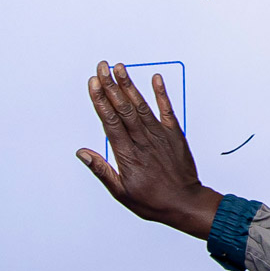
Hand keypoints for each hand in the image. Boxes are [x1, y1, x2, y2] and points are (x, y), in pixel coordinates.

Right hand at [77, 63, 221, 239]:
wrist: (186, 203)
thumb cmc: (153, 201)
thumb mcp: (121, 192)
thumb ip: (102, 170)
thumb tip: (83, 153)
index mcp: (128, 155)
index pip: (110, 121)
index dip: (101, 100)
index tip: (93, 83)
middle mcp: (143, 141)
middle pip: (123, 108)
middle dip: (111, 86)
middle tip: (101, 67)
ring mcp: (160, 136)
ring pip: (141, 106)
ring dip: (130, 85)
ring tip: (120, 68)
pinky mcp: (174, 135)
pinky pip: (167, 110)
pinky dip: (161, 93)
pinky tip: (156, 78)